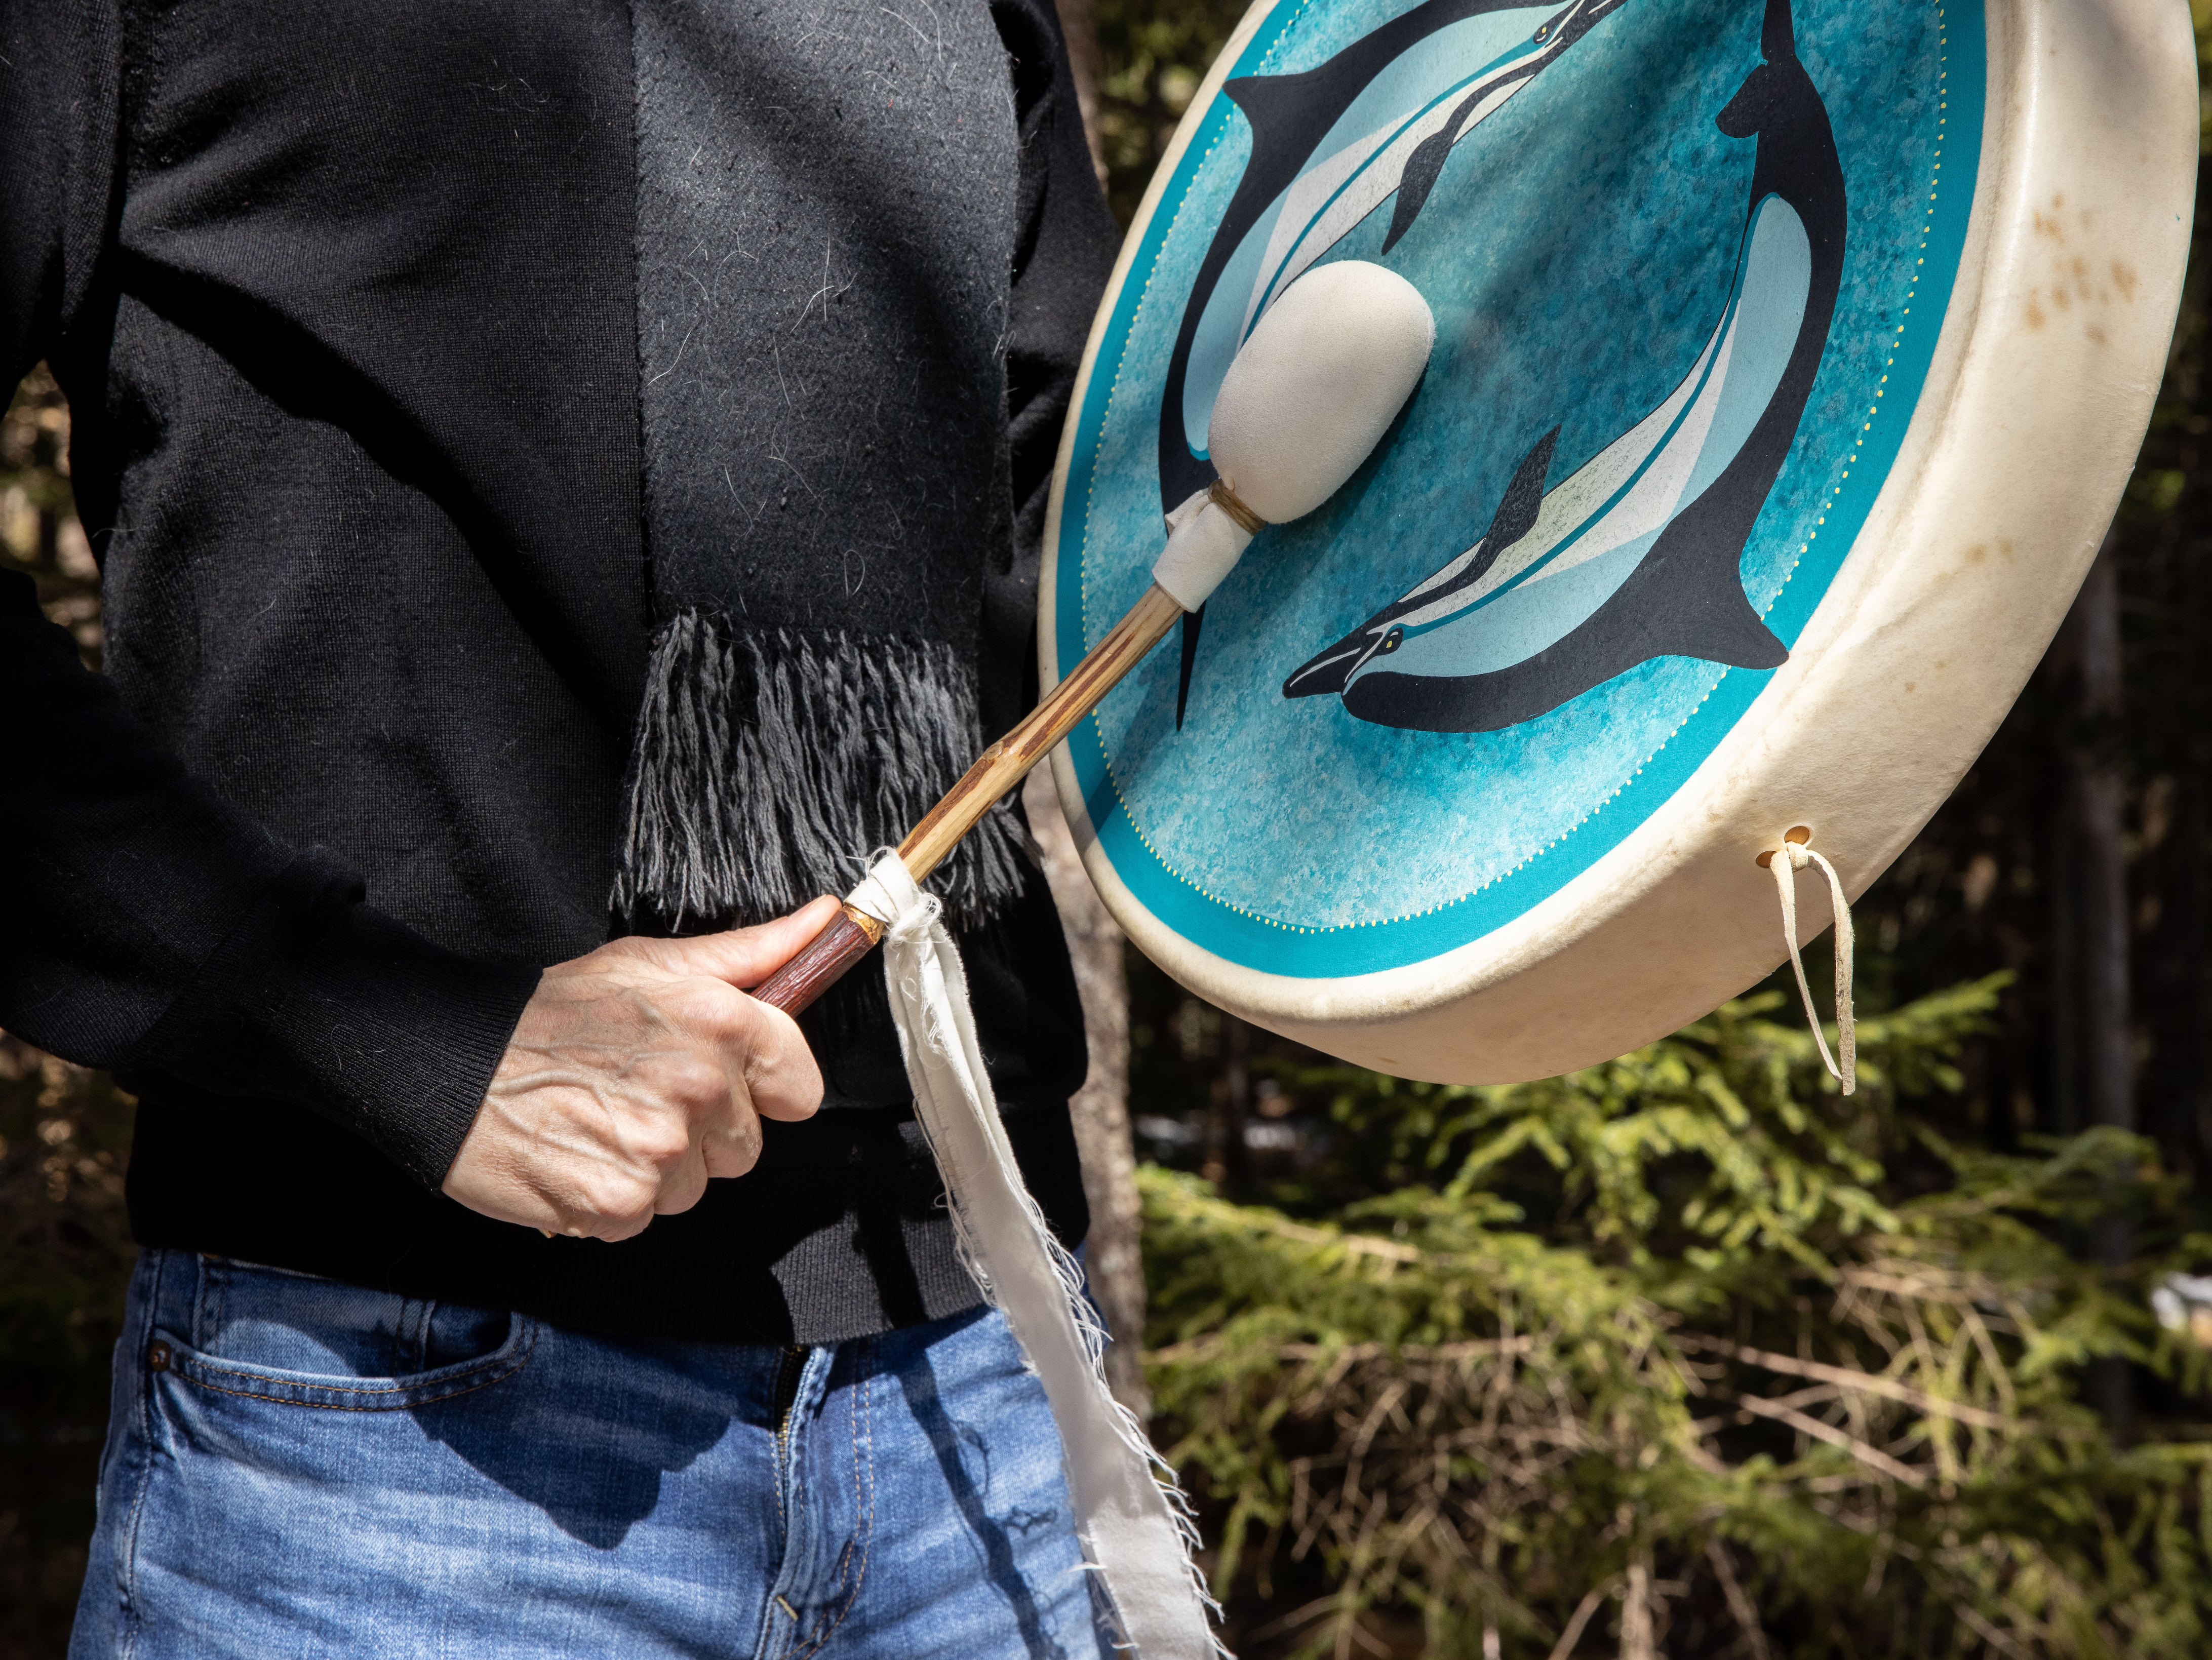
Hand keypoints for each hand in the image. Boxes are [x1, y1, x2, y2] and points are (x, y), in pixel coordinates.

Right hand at [442, 897, 839, 1240]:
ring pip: (697, 1186)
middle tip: (636, 1095)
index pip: (800, 1086)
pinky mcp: (619, 1204)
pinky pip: (647, 1217)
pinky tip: (579, 1156)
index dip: (764, 1088)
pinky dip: (614, 1200)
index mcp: (719, 1021)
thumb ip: (751, 953)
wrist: (449, 1061)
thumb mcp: (651, 964)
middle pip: (746, 1144)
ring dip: (658, 1168)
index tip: (723, 1081)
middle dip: (703, 1131)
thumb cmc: (552, 1011)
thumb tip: (828, 921)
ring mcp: (660, 1150)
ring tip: (602, 1123)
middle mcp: (700, 1086)